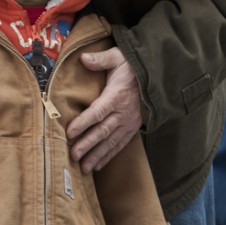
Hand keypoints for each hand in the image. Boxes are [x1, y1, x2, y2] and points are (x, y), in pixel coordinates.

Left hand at [67, 47, 141, 172]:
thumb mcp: (117, 56)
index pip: (98, 111)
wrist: (156, 75)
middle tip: (73, 155)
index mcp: (117, 95)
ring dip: (97, 155)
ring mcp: (128, 122)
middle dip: (88, 144)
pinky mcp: (132, 128)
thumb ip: (101, 59)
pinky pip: (120, 144)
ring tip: (83, 168)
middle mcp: (123, 112)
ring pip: (111, 141)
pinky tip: (97, 165)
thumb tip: (83, 57)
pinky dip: (109, 156)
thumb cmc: (132, 65)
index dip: (84, 121)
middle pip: (103, 130)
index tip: (70, 131)